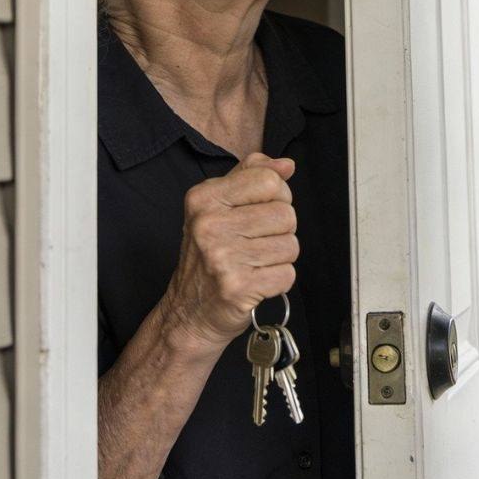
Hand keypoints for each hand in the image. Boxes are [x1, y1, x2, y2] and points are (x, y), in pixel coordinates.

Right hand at [158, 152, 298, 354]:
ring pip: (290, 245)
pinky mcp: (237, 288)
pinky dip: (278, 281)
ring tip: (254, 263)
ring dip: (280, 258)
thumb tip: (286, 165)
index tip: (260, 211)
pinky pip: (287, 275)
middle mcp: (209, 225)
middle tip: (255, 243)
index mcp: (205, 198)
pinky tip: (256, 281)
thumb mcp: (219, 206)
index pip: (269, 180)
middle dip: (280, 230)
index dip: (276, 196)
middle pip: (285, 213)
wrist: (188, 312)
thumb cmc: (208, 256)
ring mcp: (221, 257)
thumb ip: (252, 176)